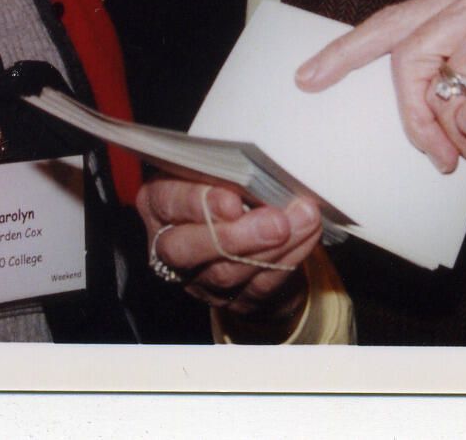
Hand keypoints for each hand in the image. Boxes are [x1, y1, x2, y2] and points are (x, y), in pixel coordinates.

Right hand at [136, 176, 321, 319]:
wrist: (251, 225)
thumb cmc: (228, 183)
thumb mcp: (218, 166)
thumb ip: (227, 167)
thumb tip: (259, 165)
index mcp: (159, 203)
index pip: (168, 203)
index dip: (198, 203)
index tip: (231, 200)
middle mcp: (171, 245)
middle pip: (187, 249)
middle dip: (234, 236)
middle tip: (275, 222)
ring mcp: (199, 278)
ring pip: (228, 272)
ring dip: (273, 247)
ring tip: (303, 221)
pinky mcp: (232, 300)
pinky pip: (259, 286)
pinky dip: (288, 259)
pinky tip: (306, 235)